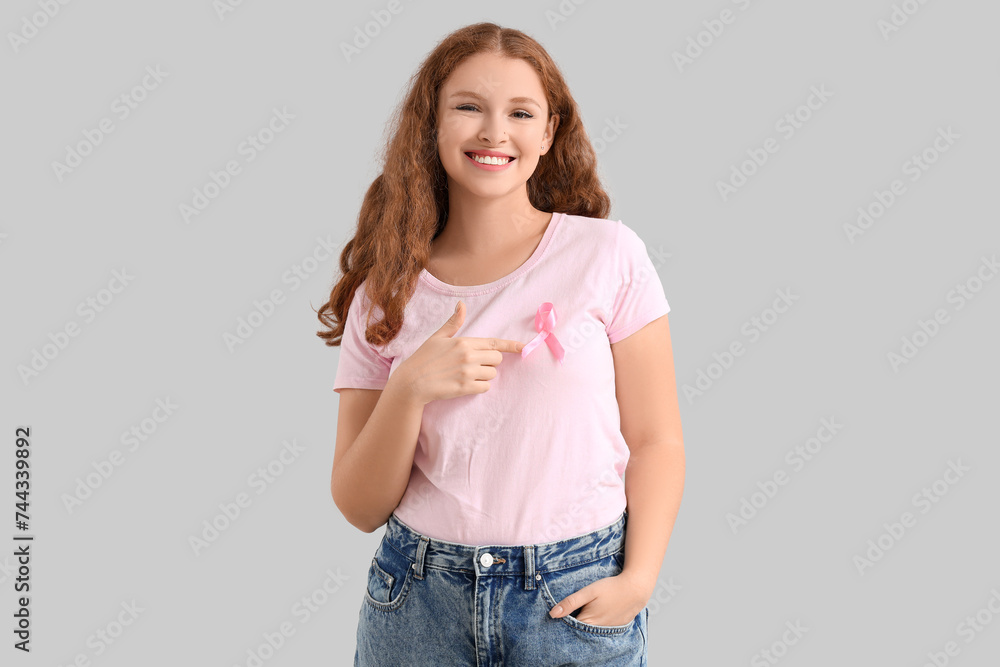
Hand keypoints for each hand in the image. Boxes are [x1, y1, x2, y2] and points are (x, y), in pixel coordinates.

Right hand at [396, 300, 524, 405]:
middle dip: (489, 361)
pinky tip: (465, 384)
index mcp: (464, 342)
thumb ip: (454, 322)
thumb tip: (461, 304)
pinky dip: (479, 386)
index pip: (494, 343)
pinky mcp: (465, 387)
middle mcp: (468, 356)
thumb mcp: (437, 337)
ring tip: (466, 374)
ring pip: (492, 374)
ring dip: (484, 375)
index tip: (524, 348)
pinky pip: (485, 387)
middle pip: (497, 359)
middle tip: (473, 363)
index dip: (512, 345)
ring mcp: (467, 372)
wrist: (411, 382)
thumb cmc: (423, 358)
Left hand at [548, 570, 649, 626]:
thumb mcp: (589, 591)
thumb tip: (553, 613)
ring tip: (588, 611)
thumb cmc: (612, 588)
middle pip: (580, 630)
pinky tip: (599, 614)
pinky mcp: (616, 627)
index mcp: (588, 621)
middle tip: (574, 610)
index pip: (569, 627)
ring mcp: (608, 630)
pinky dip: (598, 624)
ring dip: (586, 624)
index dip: (563, 621)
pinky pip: (602, 629)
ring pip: (591, 630)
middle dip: (574, 623)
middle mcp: (597, 630)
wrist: (636, 589)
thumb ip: (571, 602)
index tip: (559, 614)